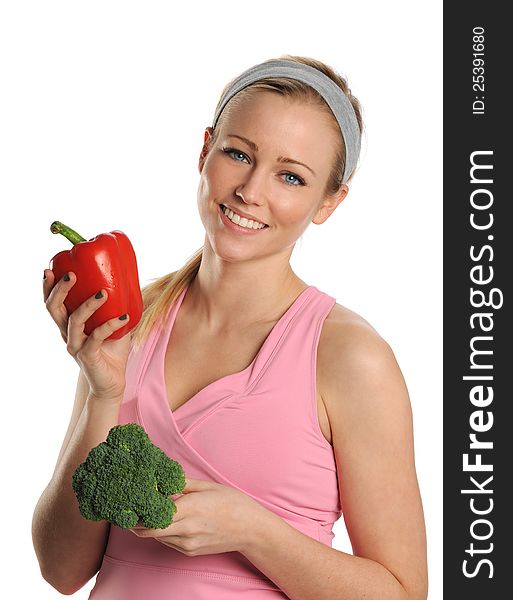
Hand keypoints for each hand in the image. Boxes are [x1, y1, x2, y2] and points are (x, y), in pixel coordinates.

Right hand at [43, 269, 131, 401]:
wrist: (113, 382)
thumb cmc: (112, 351)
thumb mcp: (113, 324)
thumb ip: (117, 307)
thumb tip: (131, 283)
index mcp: (69, 325)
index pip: (52, 304)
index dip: (48, 288)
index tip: (50, 269)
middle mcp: (67, 334)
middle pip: (54, 309)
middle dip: (60, 290)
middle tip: (71, 275)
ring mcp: (76, 346)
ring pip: (74, 321)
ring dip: (88, 305)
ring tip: (103, 292)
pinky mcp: (88, 356)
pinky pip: (96, 337)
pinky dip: (110, 325)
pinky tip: (125, 317)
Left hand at [130, 479, 268, 555]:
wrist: (251, 529)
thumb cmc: (232, 503)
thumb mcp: (207, 486)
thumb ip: (181, 483)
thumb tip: (162, 478)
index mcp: (190, 509)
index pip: (152, 516)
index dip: (137, 511)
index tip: (130, 502)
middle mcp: (186, 529)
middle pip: (148, 531)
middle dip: (136, 522)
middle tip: (130, 510)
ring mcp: (187, 544)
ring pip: (156, 538)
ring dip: (149, 527)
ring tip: (146, 513)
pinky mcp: (190, 552)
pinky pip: (169, 542)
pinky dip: (162, 533)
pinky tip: (168, 521)